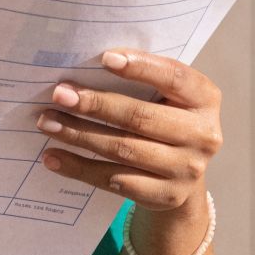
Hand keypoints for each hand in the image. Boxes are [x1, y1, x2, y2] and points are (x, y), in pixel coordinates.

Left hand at [36, 49, 222, 212]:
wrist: (184, 173)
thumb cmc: (167, 118)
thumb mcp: (169, 95)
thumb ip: (143, 79)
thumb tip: (86, 66)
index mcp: (206, 98)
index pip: (174, 77)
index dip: (141, 67)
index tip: (104, 59)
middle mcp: (203, 134)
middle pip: (140, 117)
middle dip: (95, 104)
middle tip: (59, 94)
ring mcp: (187, 170)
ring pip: (123, 149)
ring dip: (79, 134)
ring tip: (48, 121)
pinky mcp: (165, 196)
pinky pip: (114, 180)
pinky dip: (80, 168)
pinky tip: (54, 156)